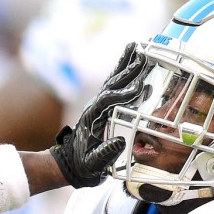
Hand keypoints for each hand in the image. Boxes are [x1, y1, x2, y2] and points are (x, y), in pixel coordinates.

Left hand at [50, 42, 147, 187]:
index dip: (124, 94)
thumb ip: (104, 154)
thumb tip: (119, 143)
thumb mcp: (93, 164)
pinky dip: (124, 74)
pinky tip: (134, 63)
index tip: (141, 88)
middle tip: (142, 54)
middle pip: (112, 84)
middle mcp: (95, 107)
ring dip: (125, 64)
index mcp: (92, 118)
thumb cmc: (83, 167)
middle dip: (128, 70)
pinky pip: (115, 86)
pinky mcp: (103, 106)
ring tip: (137, 47)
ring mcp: (98, 105)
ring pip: (113, 81)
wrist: (71, 165)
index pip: (109, 101)